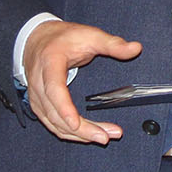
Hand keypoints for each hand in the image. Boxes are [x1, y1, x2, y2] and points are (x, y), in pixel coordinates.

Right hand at [22, 19, 142, 144]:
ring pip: (54, 123)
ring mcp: (36, 97)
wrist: (36, 39)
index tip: (76, 124)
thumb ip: (112, 43)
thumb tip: (135, 48)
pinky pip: (52, 124)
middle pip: (55, 114)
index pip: (54, 90)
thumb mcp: (89, 34)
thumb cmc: (62, 38)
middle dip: (81, 129)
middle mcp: (38, 83)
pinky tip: (88, 135)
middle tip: (105, 136)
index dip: (64, 109)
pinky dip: (69, 133)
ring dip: (78, 134)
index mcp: (50, 64)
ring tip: (104, 136)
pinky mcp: (39, 105)